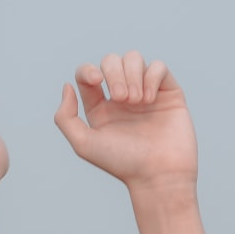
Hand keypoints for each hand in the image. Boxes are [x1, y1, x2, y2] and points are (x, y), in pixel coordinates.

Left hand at [54, 51, 197, 191]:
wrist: (159, 175)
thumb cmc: (122, 163)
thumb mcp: (83, 144)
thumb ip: (65, 117)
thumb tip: (67, 86)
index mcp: (100, 107)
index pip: (87, 74)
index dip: (88, 70)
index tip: (96, 81)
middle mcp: (122, 98)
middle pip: (111, 61)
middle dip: (114, 73)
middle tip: (123, 99)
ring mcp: (146, 93)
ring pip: (134, 58)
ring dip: (132, 74)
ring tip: (136, 101)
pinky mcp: (169, 93)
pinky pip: (158, 67)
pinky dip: (151, 77)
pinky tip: (150, 99)